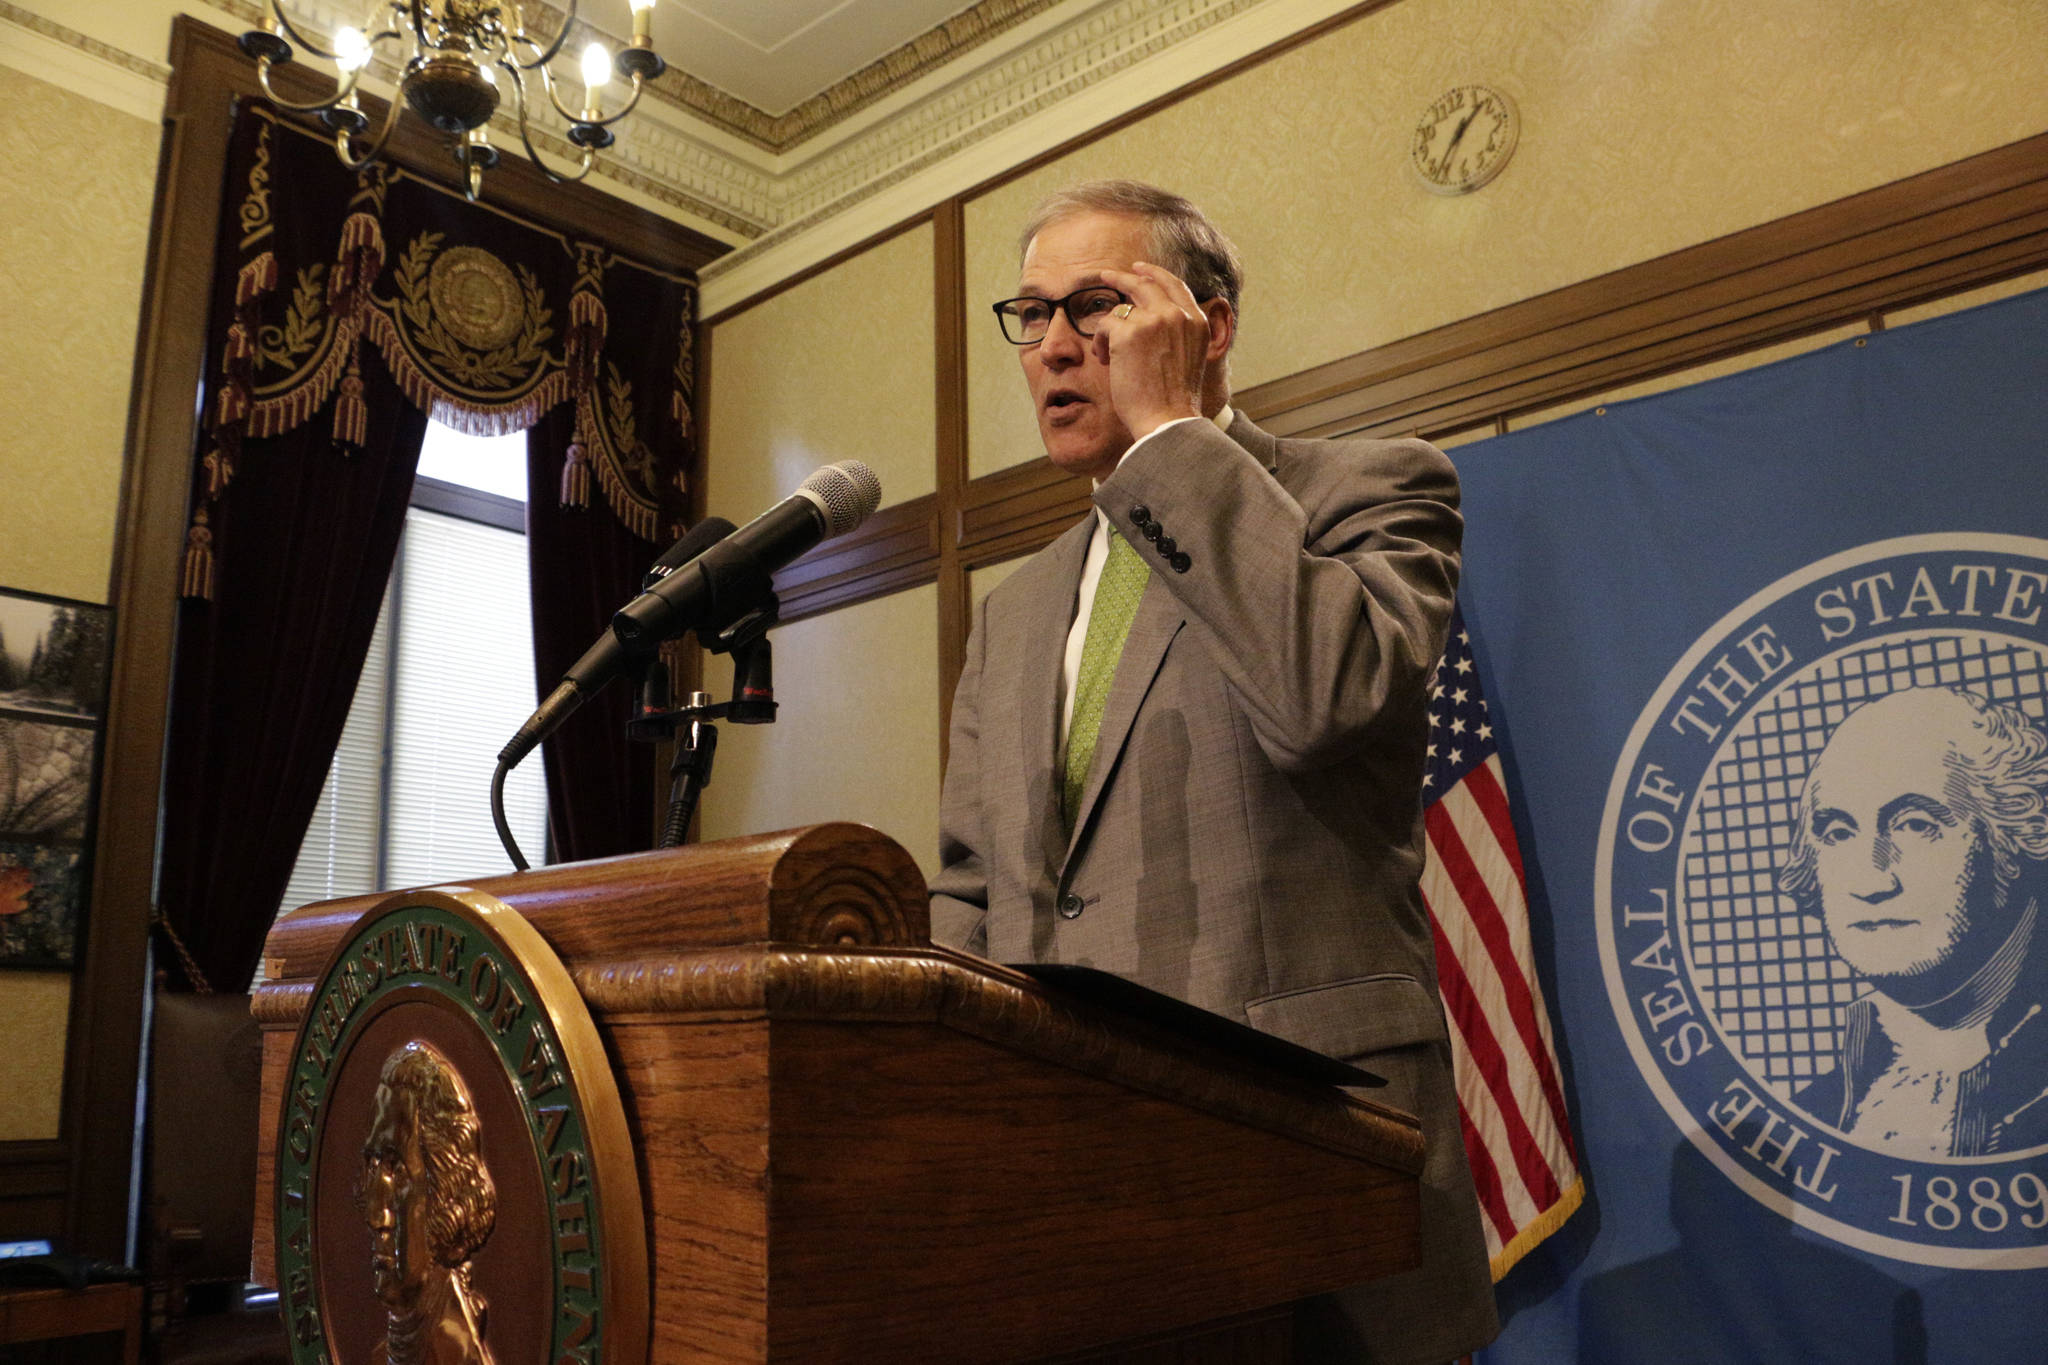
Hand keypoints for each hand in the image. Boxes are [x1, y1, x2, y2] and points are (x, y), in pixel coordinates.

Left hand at [1093, 262, 1213, 439]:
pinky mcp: (1129, 332)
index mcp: (1197, 321)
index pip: (1174, 285)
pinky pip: (1105, 325)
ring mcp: (1154, 320)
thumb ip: (1177, 334)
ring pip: (1121, 307)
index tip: (1139, 269)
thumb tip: (1152, 317)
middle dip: (1124, 276)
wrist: (1168, 421)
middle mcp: (1178, 315)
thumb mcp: (1188, 359)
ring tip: (1106, 353)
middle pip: (1146, 283)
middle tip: (1107, 275)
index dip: (1154, 274)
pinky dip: (1100, 343)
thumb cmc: (1174, 401)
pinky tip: (1104, 361)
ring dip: (1109, 330)